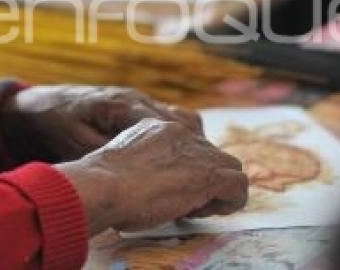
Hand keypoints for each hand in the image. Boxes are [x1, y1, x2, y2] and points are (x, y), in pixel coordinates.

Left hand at [0, 85, 202, 161]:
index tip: (197, 173)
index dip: (184, 148)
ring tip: (198, 175)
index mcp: (123, 104)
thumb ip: (106, 151)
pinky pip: (170, 123)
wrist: (43, 103)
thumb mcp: (77, 141)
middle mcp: (138, 98)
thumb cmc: (57, 122)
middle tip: (205, 179)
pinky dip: (181, 141)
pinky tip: (181, 165)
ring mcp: (140, 102)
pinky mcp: (138, 110)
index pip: (165, 124)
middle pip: (182, 121)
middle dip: (196, 150)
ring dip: (192, 145)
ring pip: (182, 120)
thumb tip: (137, 169)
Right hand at [58, 118, 248, 233]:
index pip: (188, 145)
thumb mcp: (121, 165)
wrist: (102, 185)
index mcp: (157, 128)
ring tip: (195, 208)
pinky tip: (206, 212)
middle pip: (212, 154)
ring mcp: (197, 151)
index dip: (186, 170)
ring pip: (230, 167)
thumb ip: (139, 165)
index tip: (170, 188)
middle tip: (185, 201)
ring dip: (218, 190)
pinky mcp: (210, 173)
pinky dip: (230, 202)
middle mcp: (180, 133)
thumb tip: (148, 185)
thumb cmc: (101, 184)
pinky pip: (239, 185)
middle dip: (205, 179)